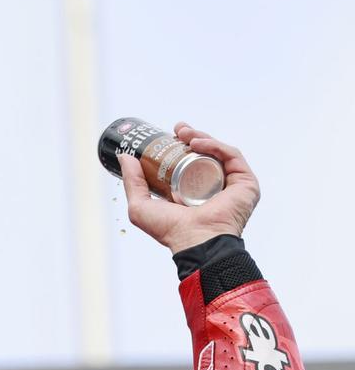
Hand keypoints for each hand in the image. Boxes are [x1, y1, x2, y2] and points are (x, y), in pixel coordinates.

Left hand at [119, 122, 259, 253]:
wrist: (195, 240)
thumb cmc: (169, 230)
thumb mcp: (140, 206)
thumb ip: (132, 182)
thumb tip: (125, 157)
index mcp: (194, 193)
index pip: (190, 162)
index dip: (181, 146)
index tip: (169, 134)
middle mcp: (215, 188)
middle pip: (206, 154)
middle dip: (192, 137)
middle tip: (178, 129)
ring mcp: (232, 185)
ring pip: (220, 152)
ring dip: (203, 137)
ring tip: (185, 133)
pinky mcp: (246, 183)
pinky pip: (232, 157)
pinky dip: (216, 145)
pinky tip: (198, 143)